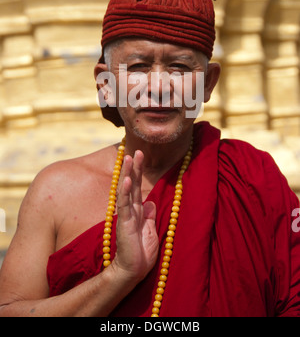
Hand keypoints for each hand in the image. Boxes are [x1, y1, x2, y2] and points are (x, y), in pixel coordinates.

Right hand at [112, 150, 158, 281]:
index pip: (137, 187)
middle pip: (131, 184)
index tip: (140, 156)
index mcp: (137, 211)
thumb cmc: (142, 254)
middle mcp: (131, 210)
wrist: (134, 271)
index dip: (138, 172)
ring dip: (128, 173)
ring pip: (126, 190)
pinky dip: (125, 191)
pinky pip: (124, 204)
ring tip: (129, 157)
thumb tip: (150, 202)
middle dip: (134, 167)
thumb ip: (149, 216)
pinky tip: (127, 179)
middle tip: (137, 150)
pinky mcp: (124, 223)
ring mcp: (126, 215)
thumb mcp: (151, 231)